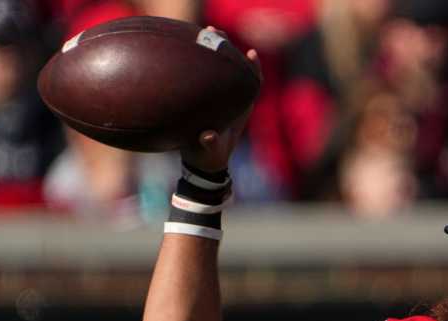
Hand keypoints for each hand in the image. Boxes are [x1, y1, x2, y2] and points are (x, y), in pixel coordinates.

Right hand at [179, 42, 260, 172]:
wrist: (205, 162)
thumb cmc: (209, 156)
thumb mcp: (209, 151)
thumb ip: (210, 144)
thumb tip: (208, 136)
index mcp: (238, 109)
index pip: (251, 83)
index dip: (252, 68)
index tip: (249, 53)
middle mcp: (233, 100)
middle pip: (236, 70)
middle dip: (230, 51)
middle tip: (217, 32)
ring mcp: (221, 99)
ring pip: (223, 70)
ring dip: (216, 52)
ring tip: (208, 31)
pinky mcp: (208, 100)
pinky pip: (208, 77)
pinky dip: (205, 63)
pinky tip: (195, 48)